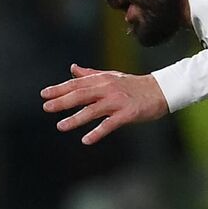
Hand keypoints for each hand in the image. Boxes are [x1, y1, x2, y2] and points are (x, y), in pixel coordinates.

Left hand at [41, 64, 168, 144]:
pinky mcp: (128, 114)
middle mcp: (108, 89)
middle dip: (62, 101)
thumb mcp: (112, 76)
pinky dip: (98, 132)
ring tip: (61, 126)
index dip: (60, 89)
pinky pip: (110, 124)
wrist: (162, 91)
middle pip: (81, 95)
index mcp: (103, 79)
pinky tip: (86, 140)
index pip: (77, 84)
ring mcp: (118, 101)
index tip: (45, 94)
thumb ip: (91, 74)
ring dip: (76, 119)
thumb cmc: (135, 85)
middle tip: (46, 107)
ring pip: (92, 110)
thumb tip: (73, 69)